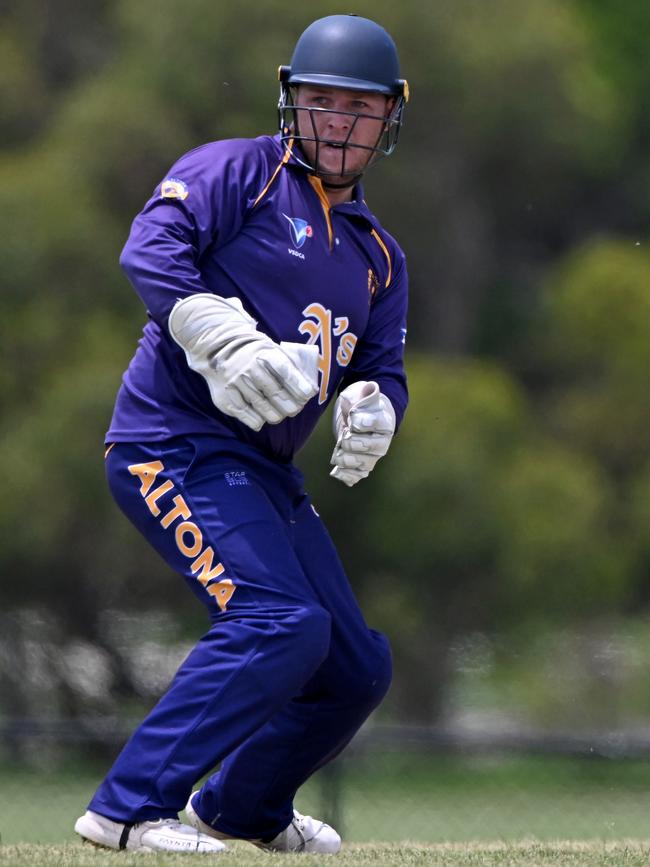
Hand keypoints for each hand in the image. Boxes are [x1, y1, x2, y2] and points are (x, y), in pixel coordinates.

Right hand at [168, 293, 318, 429]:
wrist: (218, 346)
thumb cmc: (254, 352)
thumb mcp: (272, 350)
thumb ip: (290, 366)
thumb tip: (310, 389)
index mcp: (264, 353)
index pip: (286, 372)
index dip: (299, 386)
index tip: (308, 395)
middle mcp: (250, 367)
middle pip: (276, 393)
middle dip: (291, 405)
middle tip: (294, 409)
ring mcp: (236, 382)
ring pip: (263, 407)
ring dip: (276, 415)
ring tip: (279, 415)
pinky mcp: (226, 396)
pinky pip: (247, 415)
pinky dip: (258, 420)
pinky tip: (262, 419)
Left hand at [330, 381, 394, 485]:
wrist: (362, 414)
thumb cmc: (361, 403)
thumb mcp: (358, 393)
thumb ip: (356, 397)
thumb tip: (354, 408)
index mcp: (384, 420)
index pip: (377, 423)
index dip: (363, 422)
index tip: (352, 418)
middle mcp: (382, 440)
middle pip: (370, 446)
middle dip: (353, 442)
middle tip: (344, 434)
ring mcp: (373, 455)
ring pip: (364, 463)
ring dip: (348, 460)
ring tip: (338, 453)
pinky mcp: (363, 464)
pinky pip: (357, 475)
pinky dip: (347, 475)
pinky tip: (337, 471)